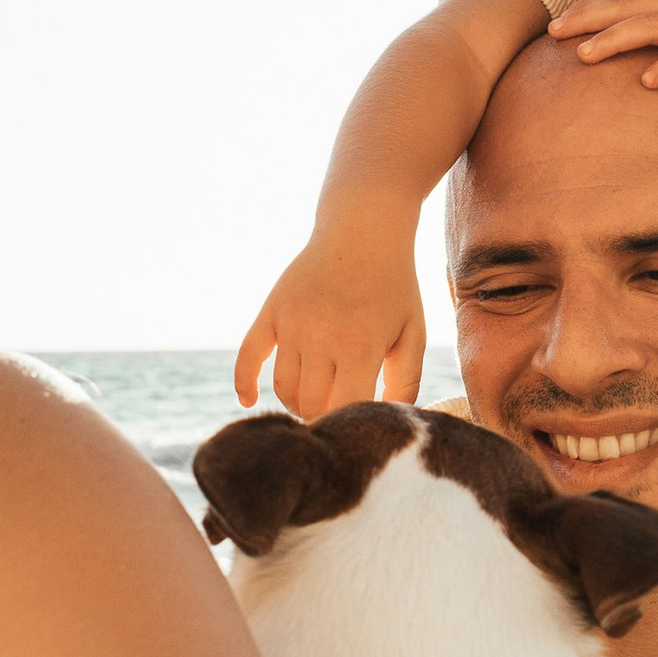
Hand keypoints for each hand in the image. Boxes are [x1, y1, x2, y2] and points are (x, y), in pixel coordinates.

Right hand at [235, 235, 426, 418]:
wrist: (362, 230)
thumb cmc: (394, 286)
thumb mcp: (413, 333)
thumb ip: (406, 382)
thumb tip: (387, 419)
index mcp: (359, 347)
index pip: (345, 408)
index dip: (351, 424)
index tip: (359, 427)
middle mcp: (320, 338)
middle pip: (311, 404)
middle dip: (324, 416)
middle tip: (337, 414)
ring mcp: (291, 324)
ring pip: (283, 387)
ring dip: (296, 403)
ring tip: (314, 401)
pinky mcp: (272, 311)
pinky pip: (247, 356)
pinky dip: (244, 382)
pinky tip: (248, 399)